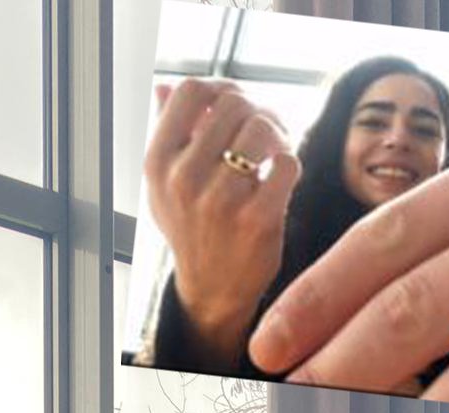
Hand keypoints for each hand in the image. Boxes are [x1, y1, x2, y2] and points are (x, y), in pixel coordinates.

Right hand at [145, 77, 300, 368]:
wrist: (211, 290)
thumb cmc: (193, 229)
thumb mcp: (165, 185)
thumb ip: (166, 133)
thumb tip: (164, 87)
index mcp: (159, 164)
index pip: (191, 90)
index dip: (221, 87)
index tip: (234, 106)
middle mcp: (184, 180)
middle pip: (234, 103)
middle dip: (256, 110)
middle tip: (263, 132)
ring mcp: (220, 202)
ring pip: (262, 127)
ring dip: (277, 133)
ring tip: (274, 152)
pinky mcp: (257, 220)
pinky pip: (287, 162)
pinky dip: (289, 163)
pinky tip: (280, 177)